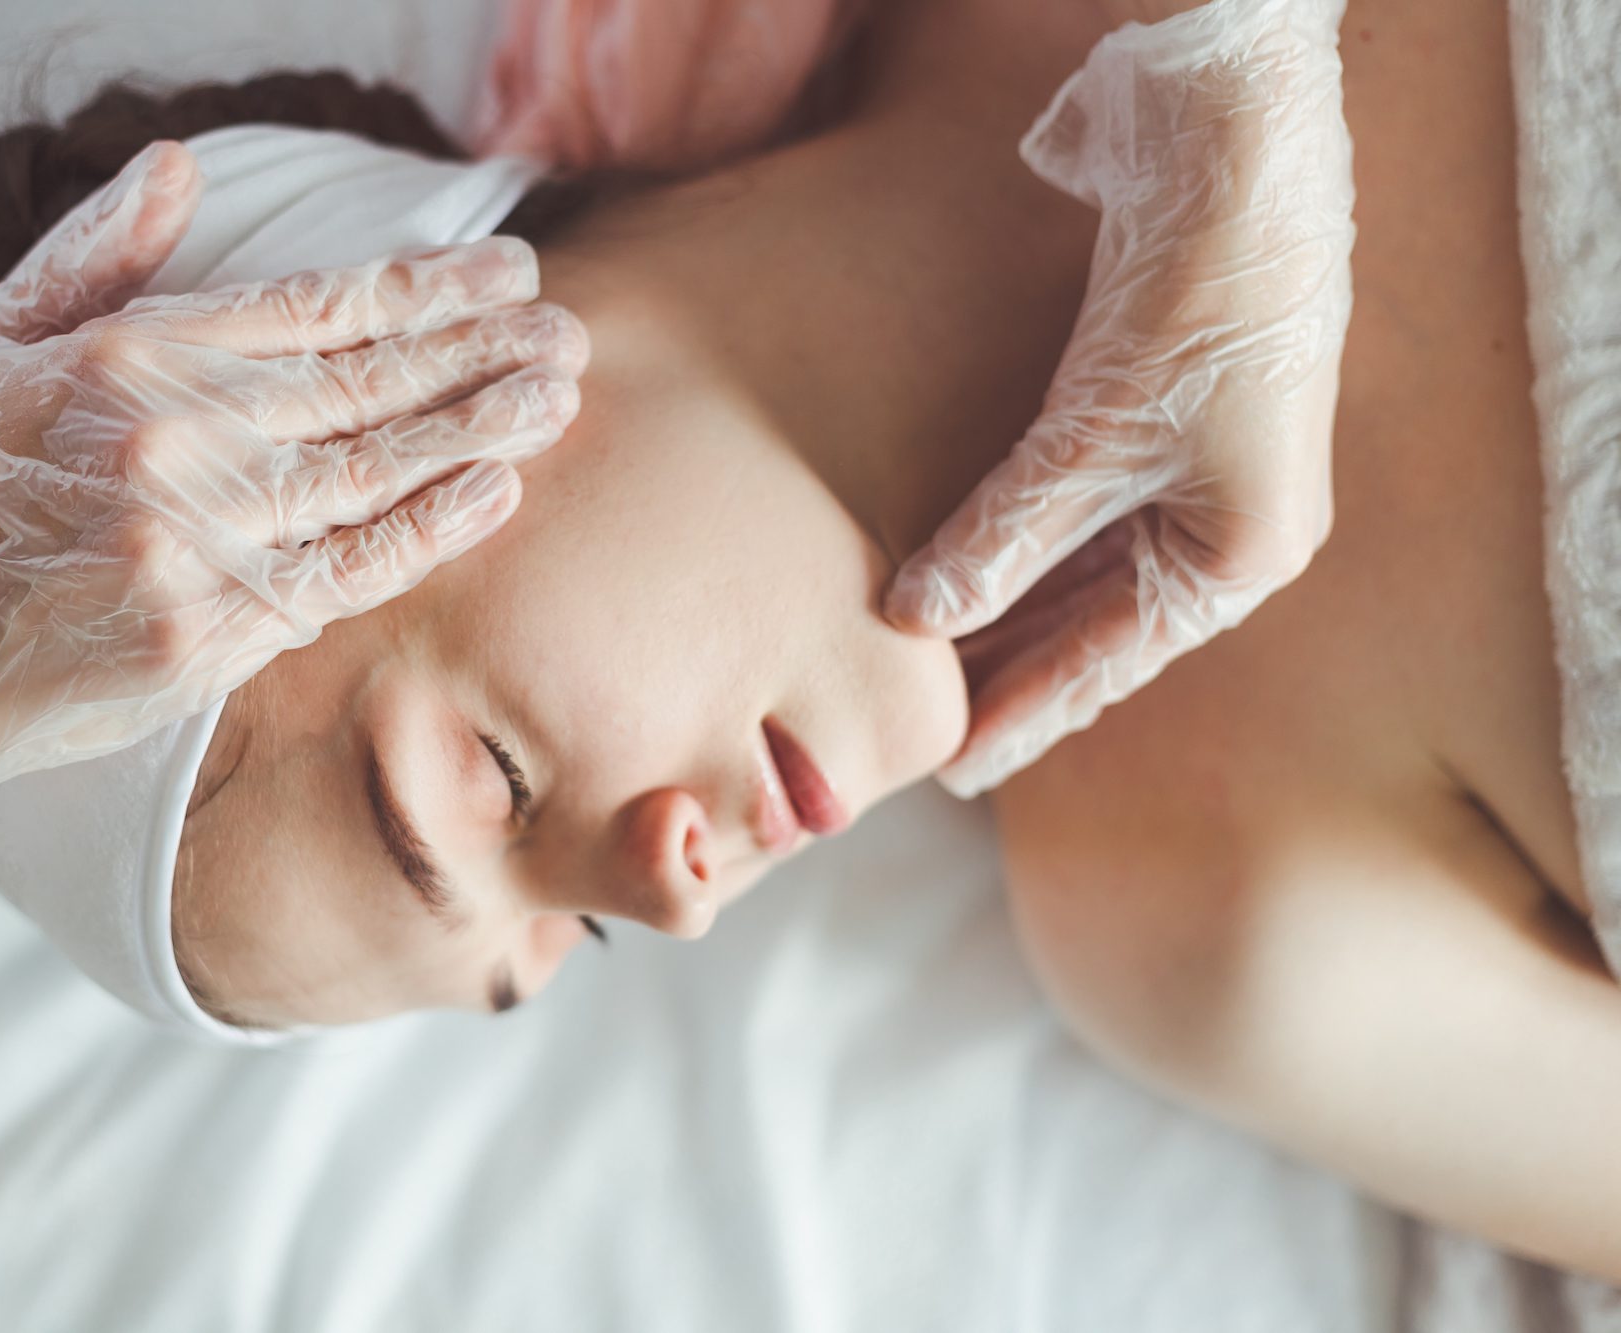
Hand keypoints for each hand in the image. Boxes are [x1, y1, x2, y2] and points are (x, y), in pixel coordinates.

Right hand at [0, 140, 587, 927]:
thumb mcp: (0, 345)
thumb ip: (97, 253)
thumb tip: (181, 166)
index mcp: (133, 358)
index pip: (316, 308)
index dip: (424, 287)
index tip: (507, 273)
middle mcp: (172, 440)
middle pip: (363, 384)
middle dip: (477, 353)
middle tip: (564, 334)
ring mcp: (193, 541)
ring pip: (369, 473)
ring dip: (476, 431)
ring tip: (555, 397)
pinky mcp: (206, 634)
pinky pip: (345, 573)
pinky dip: (427, 531)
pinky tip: (496, 492)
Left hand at [885, 0, 1353, 797]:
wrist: (1239, 156)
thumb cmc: (1193, 307)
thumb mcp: (1092, 441)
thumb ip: (1003, 537)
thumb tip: (915, 617)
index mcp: (1237, 559)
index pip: (1107, 667)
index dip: (1025, 715)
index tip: (952, 767)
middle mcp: (1224, 529)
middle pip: (1094, 625)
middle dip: (1009, 670)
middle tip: (921, 722)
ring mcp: (1196, 471)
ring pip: (1082, 570)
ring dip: (1009, 610)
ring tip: (930, 658)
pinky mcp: (1158, 414)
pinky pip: (1080, 509)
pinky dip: (1022, 542)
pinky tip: (967, 566)